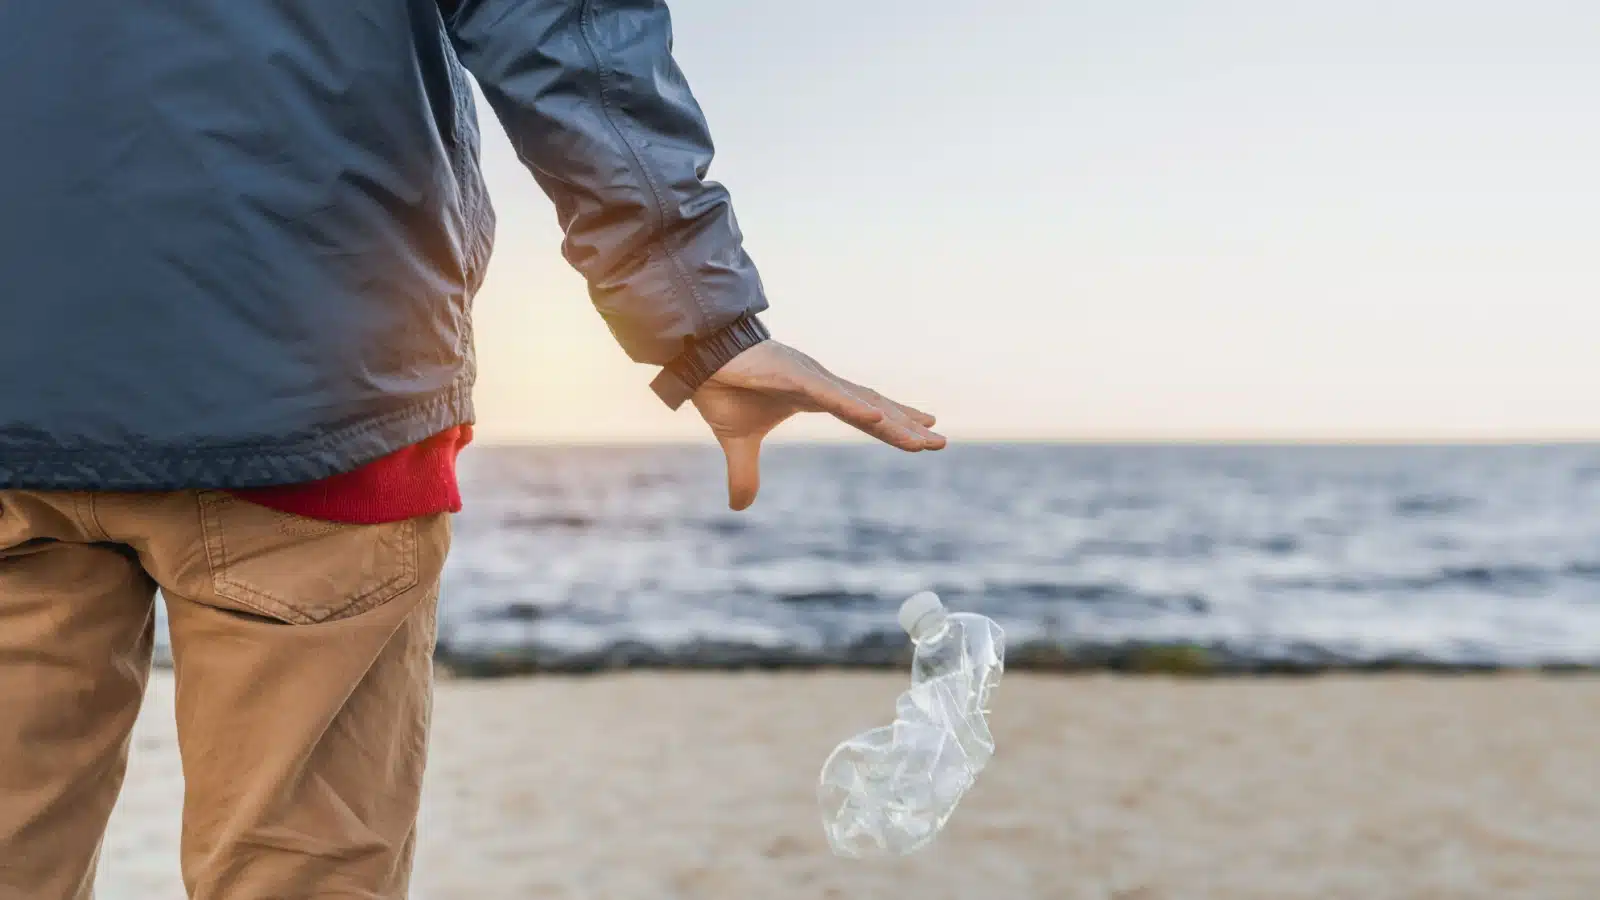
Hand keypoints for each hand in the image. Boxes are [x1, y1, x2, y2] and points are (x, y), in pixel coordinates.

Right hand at [691, 341, 945, 509]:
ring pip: (860, 402)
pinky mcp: (792, 374)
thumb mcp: (738, 443)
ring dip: (893, 421)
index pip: (864, 414)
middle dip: (906, 425)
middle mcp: (822, 385)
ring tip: (924, 437)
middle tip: (939, 442)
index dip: (893, 425)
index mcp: (815, 397)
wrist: (696, 360)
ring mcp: (810, 378)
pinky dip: (856, 405)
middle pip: (873, 408)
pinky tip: (880, 416)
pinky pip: (830, 393)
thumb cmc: (722, 390)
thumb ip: (745, 474)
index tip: (923, 434)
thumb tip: (740, 507)